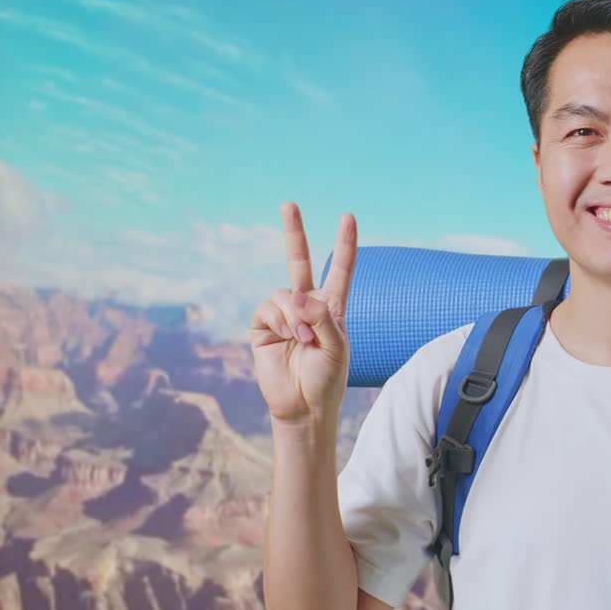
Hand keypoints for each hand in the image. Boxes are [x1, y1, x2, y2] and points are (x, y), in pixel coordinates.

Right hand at [251, 201, 357, 424]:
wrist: (303, 405)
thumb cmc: (327, 378)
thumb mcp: (337, 346)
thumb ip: (323, 317)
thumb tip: (298, 294)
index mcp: (333, 307)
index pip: (340, 269)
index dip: (344, 244)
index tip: (348, 217)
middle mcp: (306, 305)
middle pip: (299, 261)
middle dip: (294, 232)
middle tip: (289, 204)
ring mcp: (283, 314)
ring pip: (284, 292)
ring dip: (294, 314)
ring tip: (303, 338)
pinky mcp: (262, 326)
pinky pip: (267, 307)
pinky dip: (279, 319)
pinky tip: (287, 336)